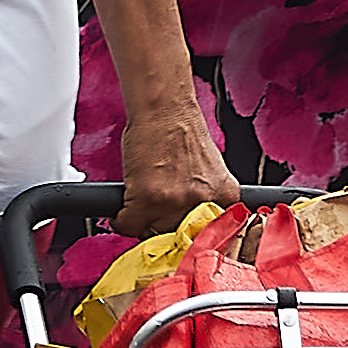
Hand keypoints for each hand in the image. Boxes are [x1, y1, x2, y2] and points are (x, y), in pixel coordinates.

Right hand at [116, 98, 235, 233]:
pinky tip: (125, 206)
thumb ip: (207, 199)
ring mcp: (176, 202)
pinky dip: (123, 219)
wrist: (164, 108)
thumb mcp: (210, 170)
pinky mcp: (147, 199)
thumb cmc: (182, 131)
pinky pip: (129, 225)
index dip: (192, 238)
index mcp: (225, 196)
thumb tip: (194, 225)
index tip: (183, 239)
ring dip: (144, 224)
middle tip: (156, 217)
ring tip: (141, 207)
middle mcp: (203, 202)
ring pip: (153, 234)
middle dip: (166, 230)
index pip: (211, 238)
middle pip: (180, 239)